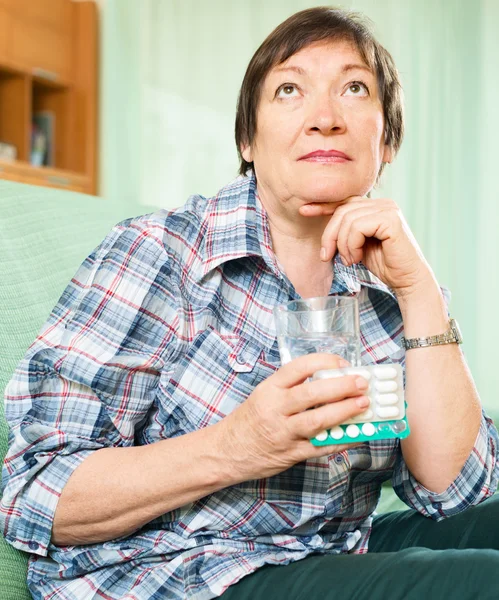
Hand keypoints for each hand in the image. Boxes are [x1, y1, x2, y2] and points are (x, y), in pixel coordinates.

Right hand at [217, 353, 369, 481]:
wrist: (226, 452)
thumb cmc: (249, 420)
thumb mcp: (264, 395)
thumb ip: (292, 388)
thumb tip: (331, 381)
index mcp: (269, 389)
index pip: (298, 368)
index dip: (324, 362)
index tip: (343, 363)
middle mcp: (275, 409)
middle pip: (312, 394)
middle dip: (341, 387)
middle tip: (362, 383)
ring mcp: (283, 433)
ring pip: (317, 421)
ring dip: (344, 412)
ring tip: (363, 405)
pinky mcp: (291, 454)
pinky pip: (320, 447)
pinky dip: (341, 440)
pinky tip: (356, 433)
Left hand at [299, 197, 433, 296]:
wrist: (406, 280)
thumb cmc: (384, 264)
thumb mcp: (357, 245)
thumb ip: (346, 232)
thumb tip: (324, 228)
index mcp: (375, 207)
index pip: (344, 202)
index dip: (323, 206)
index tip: (303, 211)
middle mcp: (383, 204)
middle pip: (342, 210)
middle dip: (329, 235)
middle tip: (327, 255)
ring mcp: (388, 209)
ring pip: (347, 220)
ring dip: (342, 244)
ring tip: (349, 260)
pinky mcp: (390, 220)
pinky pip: (357, 227)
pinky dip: (352, 244)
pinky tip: (358, 257)